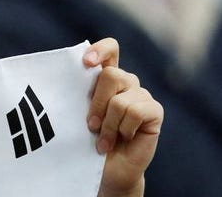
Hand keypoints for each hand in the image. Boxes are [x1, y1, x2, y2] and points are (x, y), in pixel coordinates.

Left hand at [84, 38, 163, 196]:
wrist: (107, 172)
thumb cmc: (88, 142)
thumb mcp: (79, 115)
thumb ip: (80, 94)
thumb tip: (68, 77)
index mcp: (106, 78)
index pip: (110, 49)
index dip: (100, 50)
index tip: (86, 62)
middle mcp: (126, 82)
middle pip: (111, 75)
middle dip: (96, 103)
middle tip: (90, 125)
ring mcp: (141, 95)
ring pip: (120, 100)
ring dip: (108, 125)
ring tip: (104, 140)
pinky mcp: (154, 111)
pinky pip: (136, 112)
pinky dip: (124, 129)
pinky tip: (122, 139)